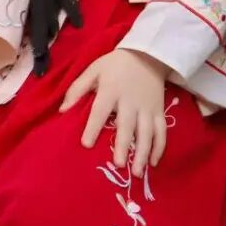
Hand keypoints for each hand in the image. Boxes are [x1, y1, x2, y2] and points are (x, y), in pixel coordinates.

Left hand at [61, 48, 169, 176]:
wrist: (148, 54)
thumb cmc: (115, 65)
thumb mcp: (94, 70)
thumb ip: (78, 89)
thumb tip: (63, 110)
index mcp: (111, 90)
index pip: (101, 110)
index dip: (94, 126)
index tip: (86, 144)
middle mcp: (130, 101)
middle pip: (127, 125)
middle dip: (123, 145)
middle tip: (118, 164)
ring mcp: (147, 107)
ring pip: (147, 132)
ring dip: (142, 152)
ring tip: (136, 172)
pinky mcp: (159, 110)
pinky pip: (162, 131)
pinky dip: (159, 147)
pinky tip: (153, 163)